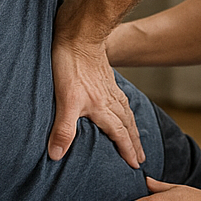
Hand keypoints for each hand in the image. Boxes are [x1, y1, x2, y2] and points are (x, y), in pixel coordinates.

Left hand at [47, 31, 144, 167]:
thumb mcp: (65, 101)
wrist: (79, 35)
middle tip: (144, 158)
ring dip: (133, 127)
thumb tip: (57, 156)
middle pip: (127, 126)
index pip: (119, 135)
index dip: (127, 151)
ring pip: (126, 112)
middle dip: (135, 143)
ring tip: (137, 136)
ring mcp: (109, 88)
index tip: (136, 165)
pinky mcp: (106, 78)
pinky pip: (121, 98)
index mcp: (102, 108)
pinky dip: (126, 108)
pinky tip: (122, 107)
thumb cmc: (71, 66)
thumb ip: (63, 129)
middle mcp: (110, 100)